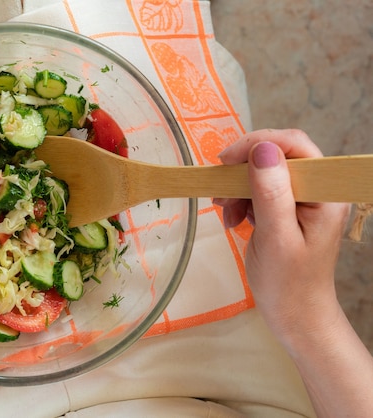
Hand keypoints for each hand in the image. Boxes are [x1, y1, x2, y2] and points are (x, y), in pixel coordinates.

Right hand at [215, 129, 347, 337]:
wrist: (294, 315)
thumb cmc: (289, 284)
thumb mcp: (277, 237)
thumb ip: (271, 192)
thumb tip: (262, 149)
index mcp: (324, 193)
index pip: (294, 146)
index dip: (258, 144)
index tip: (225, 160)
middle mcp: (316, 190)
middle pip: (276, 156)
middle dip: (243, 170)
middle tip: (219, 190)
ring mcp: (300, 200)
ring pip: (262, 172)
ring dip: (237, 188)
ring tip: (224, 212)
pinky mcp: (285, 210)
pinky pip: (258, 190)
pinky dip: (239, 201)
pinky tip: (233, 220)